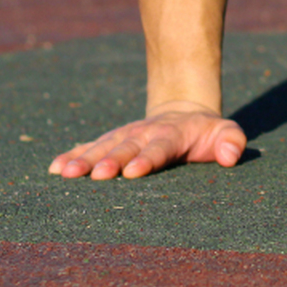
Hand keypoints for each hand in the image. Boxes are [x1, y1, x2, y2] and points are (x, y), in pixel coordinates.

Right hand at [48, 104, 246, 179]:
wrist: (182, 112)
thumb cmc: (206, 132)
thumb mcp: (226, 132)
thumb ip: (231, 142)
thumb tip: (230, 155)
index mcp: (171, 135)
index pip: (158, 148)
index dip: (146, 159)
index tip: (131, 172)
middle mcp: (143, 133)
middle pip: (125, 147)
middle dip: (108, 161)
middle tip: (92, 175)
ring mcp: (124, 135)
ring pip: (102, 146)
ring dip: (83, 160)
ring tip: (64, 173)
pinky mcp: (111, 140)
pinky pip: (89, 146)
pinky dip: (72, 155)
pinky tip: (54, 168)